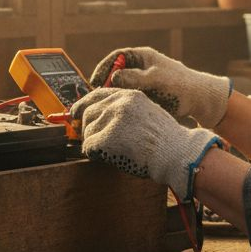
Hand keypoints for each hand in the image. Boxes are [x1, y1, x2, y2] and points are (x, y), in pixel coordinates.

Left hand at [71, 87, 219, 200]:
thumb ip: (125, 110)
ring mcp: (113, 119)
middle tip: (98, 141)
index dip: (83, 105)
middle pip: (87, 113)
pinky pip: (89, 147)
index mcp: (129, 95)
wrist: (176, 153)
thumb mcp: (146, 113)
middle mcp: (120, 103)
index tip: (74, 112)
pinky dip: (95, 155)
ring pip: (87, 131)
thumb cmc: (166, 140)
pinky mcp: (108, 137)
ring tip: (114, 150)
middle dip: (89, 128)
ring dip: (95, 143)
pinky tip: (110, 157)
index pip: (97, 94)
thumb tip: (100, 116)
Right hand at [90, 47, 231, 127]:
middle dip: (107, 85)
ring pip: (123, 88)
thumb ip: (133, 78)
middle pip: (117, 73)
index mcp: (143, 56)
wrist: (201, 100)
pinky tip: (122, 112)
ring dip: (116, 96)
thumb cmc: (180, 85)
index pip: (116, 57)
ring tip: (109, 106)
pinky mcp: (149, 95)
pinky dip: (126, 104)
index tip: (95, 82)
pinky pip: (132, 98)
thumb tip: (112, 78)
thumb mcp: (155, 79)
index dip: (103, 68)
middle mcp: (142, 67)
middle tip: (100, 98)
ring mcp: (145, 82)